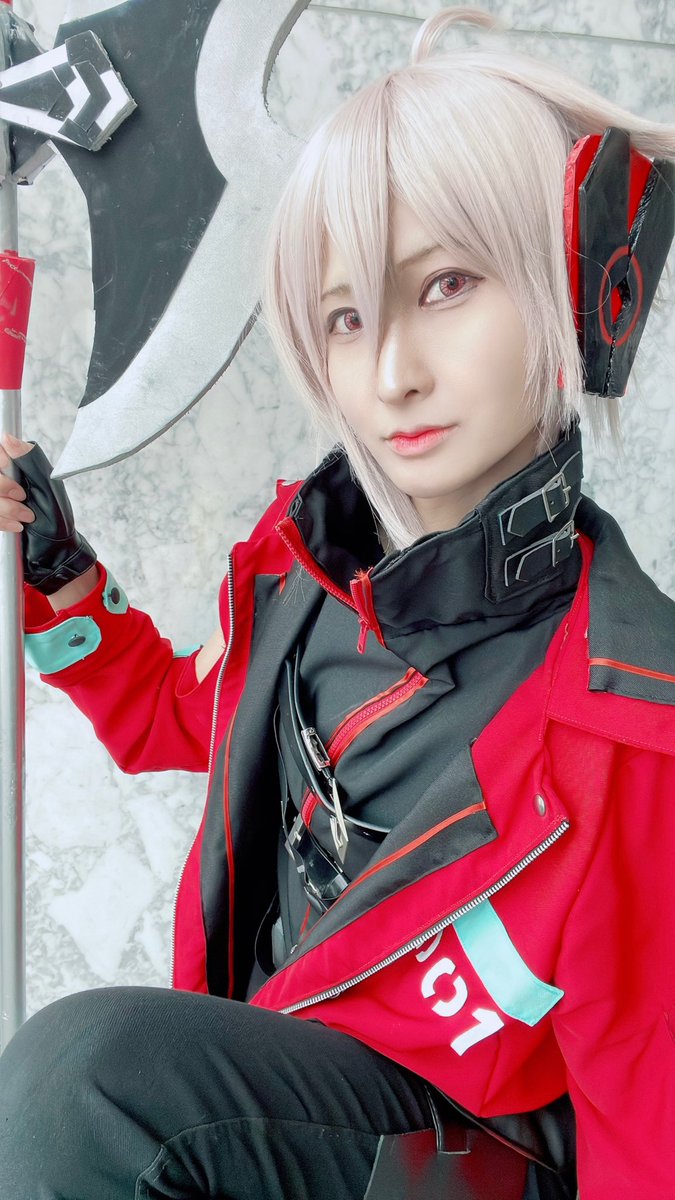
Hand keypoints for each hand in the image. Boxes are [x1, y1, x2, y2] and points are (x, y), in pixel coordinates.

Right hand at [0, 433, 96, 594]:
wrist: (54, 547)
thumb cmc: (54, 515)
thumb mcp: (47, 483)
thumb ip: (28, 459)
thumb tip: (8, 438)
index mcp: (11, 465)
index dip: (0, 460)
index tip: (10, 467)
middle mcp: (1, 479)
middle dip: (2, 487)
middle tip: (22, 498)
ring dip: (4, 508)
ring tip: (25, 517)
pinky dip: (2, 521)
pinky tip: (16, 526)